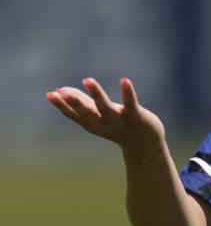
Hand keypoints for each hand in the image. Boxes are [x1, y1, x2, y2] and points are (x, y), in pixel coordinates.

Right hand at [47, 78, 164, 152]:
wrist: (145, 145)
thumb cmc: (117, 126)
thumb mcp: (97, 115)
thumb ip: (80, 103)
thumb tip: (60, 90)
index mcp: (92, 123)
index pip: (74, 115)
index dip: (62, 106)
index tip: (50, 94)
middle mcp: (104, 124)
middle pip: (87, 113)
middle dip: (75, 103)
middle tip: (62, 93)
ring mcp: (120, 121)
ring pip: (106, 108)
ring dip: (97, 94)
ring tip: (88, 80)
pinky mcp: (137, 117)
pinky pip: (131, 104)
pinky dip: (128, 93)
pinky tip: (124, 80)